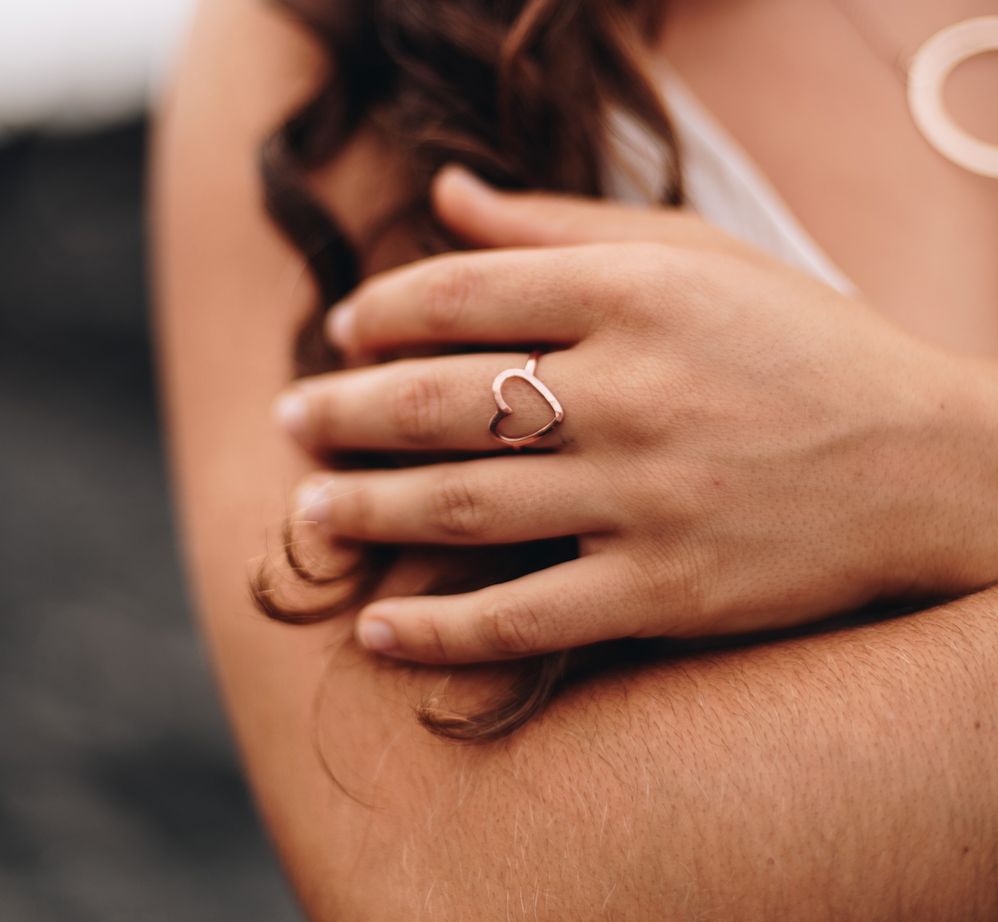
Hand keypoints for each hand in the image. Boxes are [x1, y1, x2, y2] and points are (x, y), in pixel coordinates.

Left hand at [276, 167, 997, 663]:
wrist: (935, 467)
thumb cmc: (809, 347)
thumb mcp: (698, 256)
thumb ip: (562, 223)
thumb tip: (447, 193)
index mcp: (639, 290)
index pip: (463, 292)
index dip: (381, 312)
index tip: (343, 332)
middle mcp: (634, 389)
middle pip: (440, 400)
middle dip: (345, 410)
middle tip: (292, 419)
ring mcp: (647, 497)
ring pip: (462, 506)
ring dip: (366, 509)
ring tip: (309, 508)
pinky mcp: (667, 591)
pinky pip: (524, 618)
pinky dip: (439, 630)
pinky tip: (377, 629)